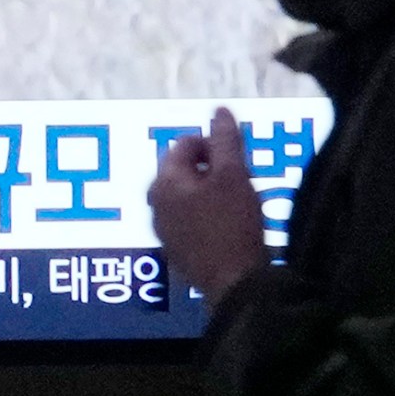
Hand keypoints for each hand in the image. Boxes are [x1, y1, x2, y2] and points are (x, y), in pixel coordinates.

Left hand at [148, 107, 269, 307]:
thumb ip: (225, 140)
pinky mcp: (175, 251)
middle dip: (212, 170)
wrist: (235, 284)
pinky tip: (228, 226)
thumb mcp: (234, 175)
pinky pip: (189, 220)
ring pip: (186, 196)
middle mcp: (154, 203)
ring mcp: (162, 230)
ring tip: (238, 203)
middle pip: (184, 170)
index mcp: (163, 181)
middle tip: (240, 181)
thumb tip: (220, 111)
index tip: (240, 162)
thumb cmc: (233, 225)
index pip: (186, 144)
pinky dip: (206, 215)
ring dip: (210, 193)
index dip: (215, 146)